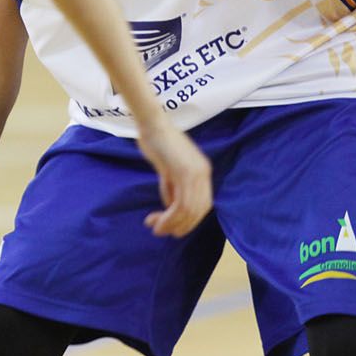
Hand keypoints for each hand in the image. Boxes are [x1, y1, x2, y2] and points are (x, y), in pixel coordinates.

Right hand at [135, 115, 212, 236]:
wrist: (152, 123)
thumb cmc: (157, 142)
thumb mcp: (168, 169)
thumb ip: (173, 187)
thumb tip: (171, 209)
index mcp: (203, 171)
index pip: (203, 205)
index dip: (189, 221)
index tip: (171, 227)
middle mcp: (203, 173)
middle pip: (199, 211)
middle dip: (181, 226)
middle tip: (162, 231)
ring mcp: (195, 173)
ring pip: (189, 211)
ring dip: (171, 224)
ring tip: (156, 229)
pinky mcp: (184, 172)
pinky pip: (180, 205)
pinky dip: (168, 218)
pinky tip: (156, 220)